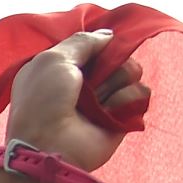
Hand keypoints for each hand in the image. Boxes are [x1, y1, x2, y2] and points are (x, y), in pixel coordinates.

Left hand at [6, 30, 149, 172]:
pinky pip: (140, 94)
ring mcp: (105, 100)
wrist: (48, 146)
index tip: (97, 48)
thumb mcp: (54, 59)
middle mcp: (86, 83)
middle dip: (111, 61)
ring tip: (97, 100)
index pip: (97, 45)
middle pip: (118, 55)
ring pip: (131, 71)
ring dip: (116, 81)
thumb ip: (82, 41)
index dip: (100, 44)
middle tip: (92, 80)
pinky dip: (126, 100)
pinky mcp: (121, 117)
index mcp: (66, 67)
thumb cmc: (42, 101)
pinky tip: (109, 112)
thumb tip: (108, 36)